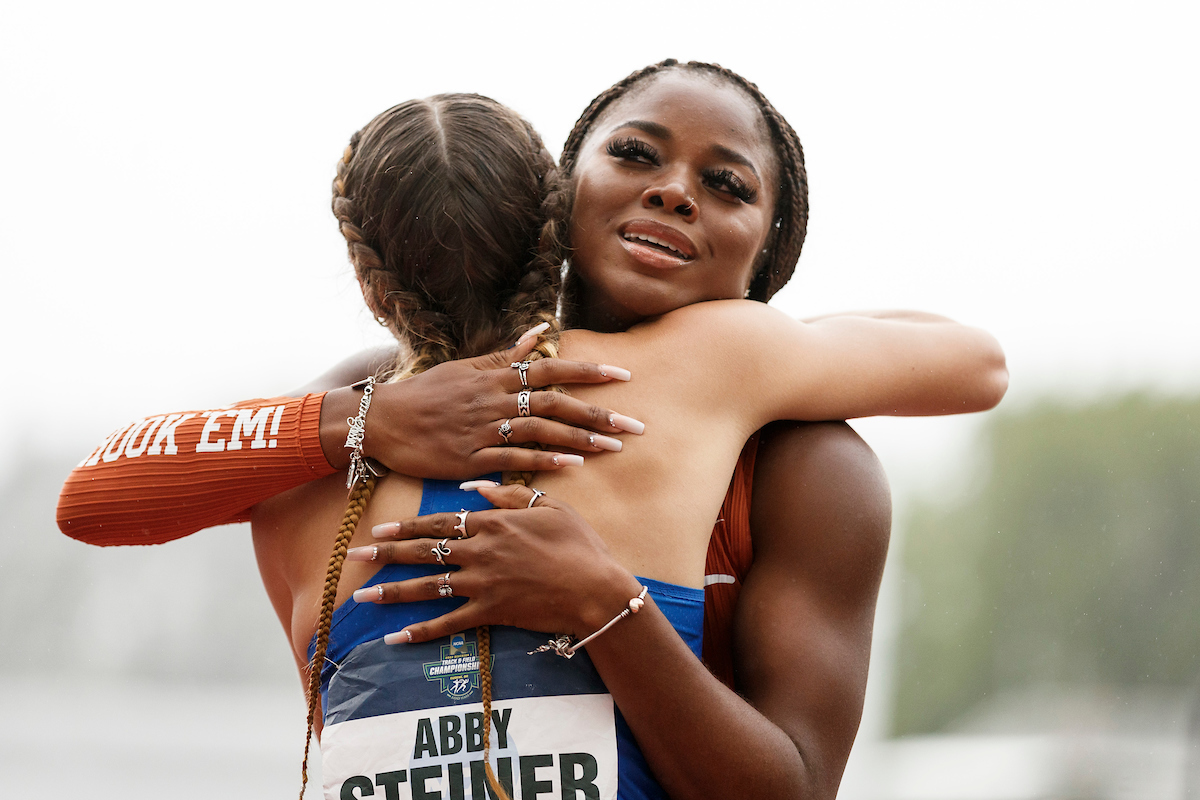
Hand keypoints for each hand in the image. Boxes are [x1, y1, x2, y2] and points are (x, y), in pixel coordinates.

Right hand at [320, 331, 644, 478]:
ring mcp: (483, 429)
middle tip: (636, 426)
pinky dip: (544, 462)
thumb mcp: (467, 367)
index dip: (588, 371)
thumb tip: (540, 332)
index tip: (624, 375)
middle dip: (599, 414)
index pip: (551, 368)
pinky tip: (571, 466)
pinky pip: (514, 460)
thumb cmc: (427, 393)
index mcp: (496, 376)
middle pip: (556, 404)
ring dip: (580, 440)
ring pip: (541, 432)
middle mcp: (495, 399)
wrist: (382, 421)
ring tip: (614, 448)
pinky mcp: (471, 458)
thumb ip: (507, 356)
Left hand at [346, 482, 642, 642]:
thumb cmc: (580, 545)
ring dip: (392, 591)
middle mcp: (481, 551)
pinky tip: (395, 637)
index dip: (408, 524)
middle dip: (386, 552)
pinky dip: (421, 632)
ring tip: (362, 595)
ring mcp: (484, 584)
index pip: (442, 521)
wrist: (596, 589)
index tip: (380, 526)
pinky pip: (449, 624)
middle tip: (355, 554)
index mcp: (494, 523)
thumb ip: (511, 495)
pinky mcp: (491, 612)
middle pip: (424, 550)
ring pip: (428, 586)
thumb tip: (476, 487)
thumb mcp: (551, 508)